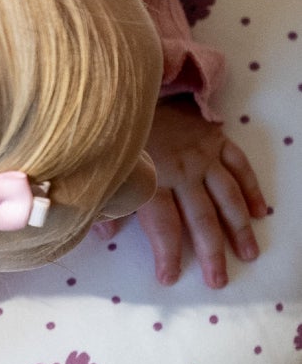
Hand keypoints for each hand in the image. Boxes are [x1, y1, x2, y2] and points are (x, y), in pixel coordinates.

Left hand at [96, 99, 265, 290]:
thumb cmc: (114, 129)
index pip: (164, 227)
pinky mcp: (216, 138)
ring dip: (240, 227)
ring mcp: (203, 154)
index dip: (168, 255)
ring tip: (249, 253)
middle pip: (201, 218)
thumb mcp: (105, 166)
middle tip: (218, 280)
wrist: (133, 83)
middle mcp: (182, 171)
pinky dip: (252, 188)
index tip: (169, 278)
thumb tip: (101, 234)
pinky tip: (261, 211)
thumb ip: (105, 200)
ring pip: (227, 196)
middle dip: (211, 252)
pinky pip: (239, 165)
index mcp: (152, 179)